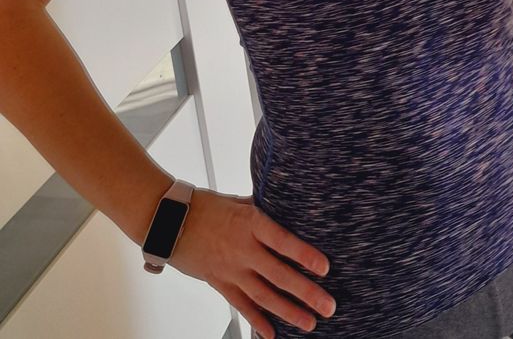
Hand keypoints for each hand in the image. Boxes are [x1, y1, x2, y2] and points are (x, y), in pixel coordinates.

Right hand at [168, 188, 336, 338]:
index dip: (305, 255)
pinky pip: (241, 305)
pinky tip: (272, 333)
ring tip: (309, 323)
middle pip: (279, 274)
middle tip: (328, 306)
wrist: (169, 220)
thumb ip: (263, 210)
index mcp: (251, 222)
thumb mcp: (239, 201)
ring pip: (263, 295)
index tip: (325, 268)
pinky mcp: (219, 282)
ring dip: (288, 311)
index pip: (284, 241)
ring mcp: (231, 269)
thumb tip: (288, 209)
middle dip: (306, 292)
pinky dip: (257, 320)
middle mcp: (243, 249)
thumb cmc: (205, 205)